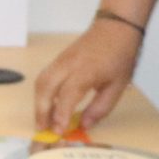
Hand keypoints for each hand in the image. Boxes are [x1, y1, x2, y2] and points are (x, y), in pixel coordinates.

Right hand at [34, 18, 140, 132]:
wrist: (115, 27)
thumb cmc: (119, 54)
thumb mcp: (118, 86)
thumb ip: (100, 108)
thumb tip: (84, 125)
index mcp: (86, 71)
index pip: (67, 94)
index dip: (60, 114)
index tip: (58, 130)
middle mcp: (69, 64)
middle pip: (45, 88)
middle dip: (41, 111)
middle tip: (43, 129)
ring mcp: (61, 60)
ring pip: (40, 82)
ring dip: (38, 103)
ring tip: (42, 121)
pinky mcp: (58, 60)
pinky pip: (44, 77)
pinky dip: (41, 93)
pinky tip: (47, 105)